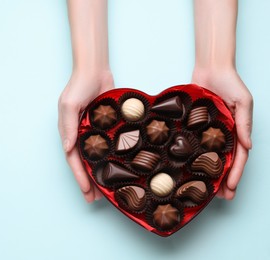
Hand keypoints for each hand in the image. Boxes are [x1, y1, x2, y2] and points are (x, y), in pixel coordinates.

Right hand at [58, 70, 113, 201]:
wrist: (95, 70)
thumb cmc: (79, 85)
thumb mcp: (69, 105)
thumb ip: (68, 126)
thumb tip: (67, 148)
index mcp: (68, 132)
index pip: (73, 159)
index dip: (79, 176)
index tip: (86, 192)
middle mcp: (79, 135)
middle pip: (83, 163)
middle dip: (87, 181)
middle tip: (94, 199)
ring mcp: (92, 132)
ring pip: (95, 158)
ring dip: (97, 174)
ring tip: (104, 191)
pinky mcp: (104, 127)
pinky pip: (106, 147)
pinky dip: (108, 159)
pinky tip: (116, 168)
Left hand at [192, 68, 252, 199]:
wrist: (210, 68)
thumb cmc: (230, 82)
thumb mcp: (243, 101)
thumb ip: (244, 123)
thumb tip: (248, 146)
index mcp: (238, 130)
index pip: (239, 156)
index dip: (236, 172)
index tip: (231, 188)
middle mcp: (225, 133)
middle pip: (226, 161)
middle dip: (225, 180)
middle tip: (221, 197)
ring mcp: (210, 131)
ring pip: (211, 157)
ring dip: (211, 173)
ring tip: (207, 190)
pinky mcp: (196, 127)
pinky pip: (196, 144)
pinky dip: (196, 157)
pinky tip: (190, 168)